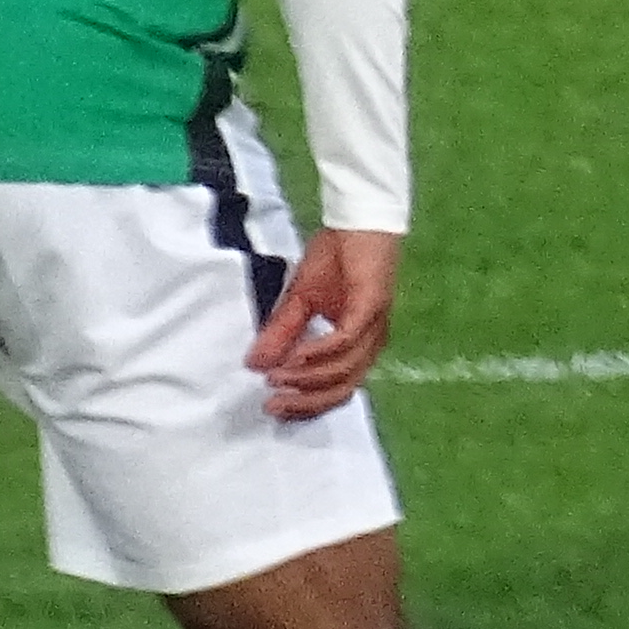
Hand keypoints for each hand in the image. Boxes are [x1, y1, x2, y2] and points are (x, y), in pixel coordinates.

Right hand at [245, 227, 399, 418]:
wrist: (357, 219)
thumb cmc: (336, 258)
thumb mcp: (299, 300)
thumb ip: (282, 333)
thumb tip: (254, 364)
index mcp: (357, 345)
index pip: (336, 388)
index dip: (306, 404)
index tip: (274, 409)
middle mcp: (370, 342)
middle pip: (342, 388)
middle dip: (306, 401)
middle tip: (272, 404)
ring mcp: (374, 326)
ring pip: (344, 369)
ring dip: (307, 377)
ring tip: (276, 377)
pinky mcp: (372, 305)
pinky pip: (346, 340)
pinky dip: (320, 352)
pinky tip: (295, 357)